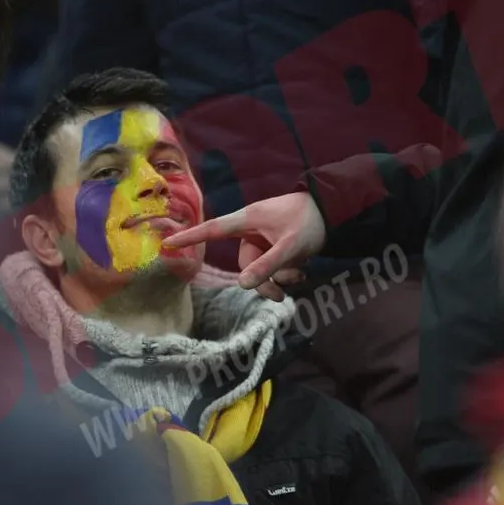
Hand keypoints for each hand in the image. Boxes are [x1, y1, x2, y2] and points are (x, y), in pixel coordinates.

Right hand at [163, 191, 325, 300]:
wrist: (336, 210)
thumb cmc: (309, 222)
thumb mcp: (289, 247)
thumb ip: (266, 266)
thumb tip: (242, 285)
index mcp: (248, 220)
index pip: (212, 229)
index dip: (190, 237)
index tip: (167, 243)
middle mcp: (252, 230)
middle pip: (244, 264)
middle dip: (263, 281)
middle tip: (281, 294)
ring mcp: (264, 238)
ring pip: (260, 268)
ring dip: (278, 278)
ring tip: (300, 275)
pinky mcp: (275, 245)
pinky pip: (272, 265)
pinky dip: (285, 272)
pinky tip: (302, 270)